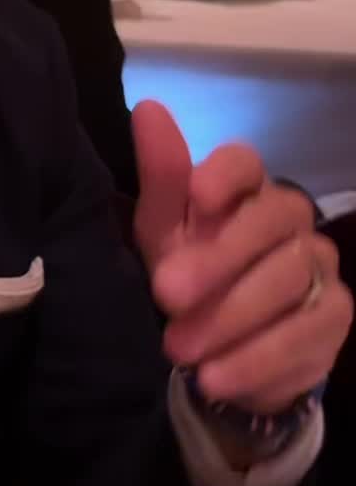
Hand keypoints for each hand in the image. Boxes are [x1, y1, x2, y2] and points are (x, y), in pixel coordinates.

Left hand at [132, 101, 351, 415]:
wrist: (218, 342)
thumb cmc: (187, 268)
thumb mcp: (161, 230)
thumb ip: (161, 177)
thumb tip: (150, 108)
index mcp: (247, 187)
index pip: (246, 162)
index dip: (226, 175)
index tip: (198, 195)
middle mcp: (291, 219)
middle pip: (270, 224)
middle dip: (217, 261)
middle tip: (165, 295)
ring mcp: (321, 266)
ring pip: (289, 281)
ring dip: (231, 318)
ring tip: (180, 350)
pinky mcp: (335, 317)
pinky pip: (308, 334)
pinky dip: (260, 359)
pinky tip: (219, 377)